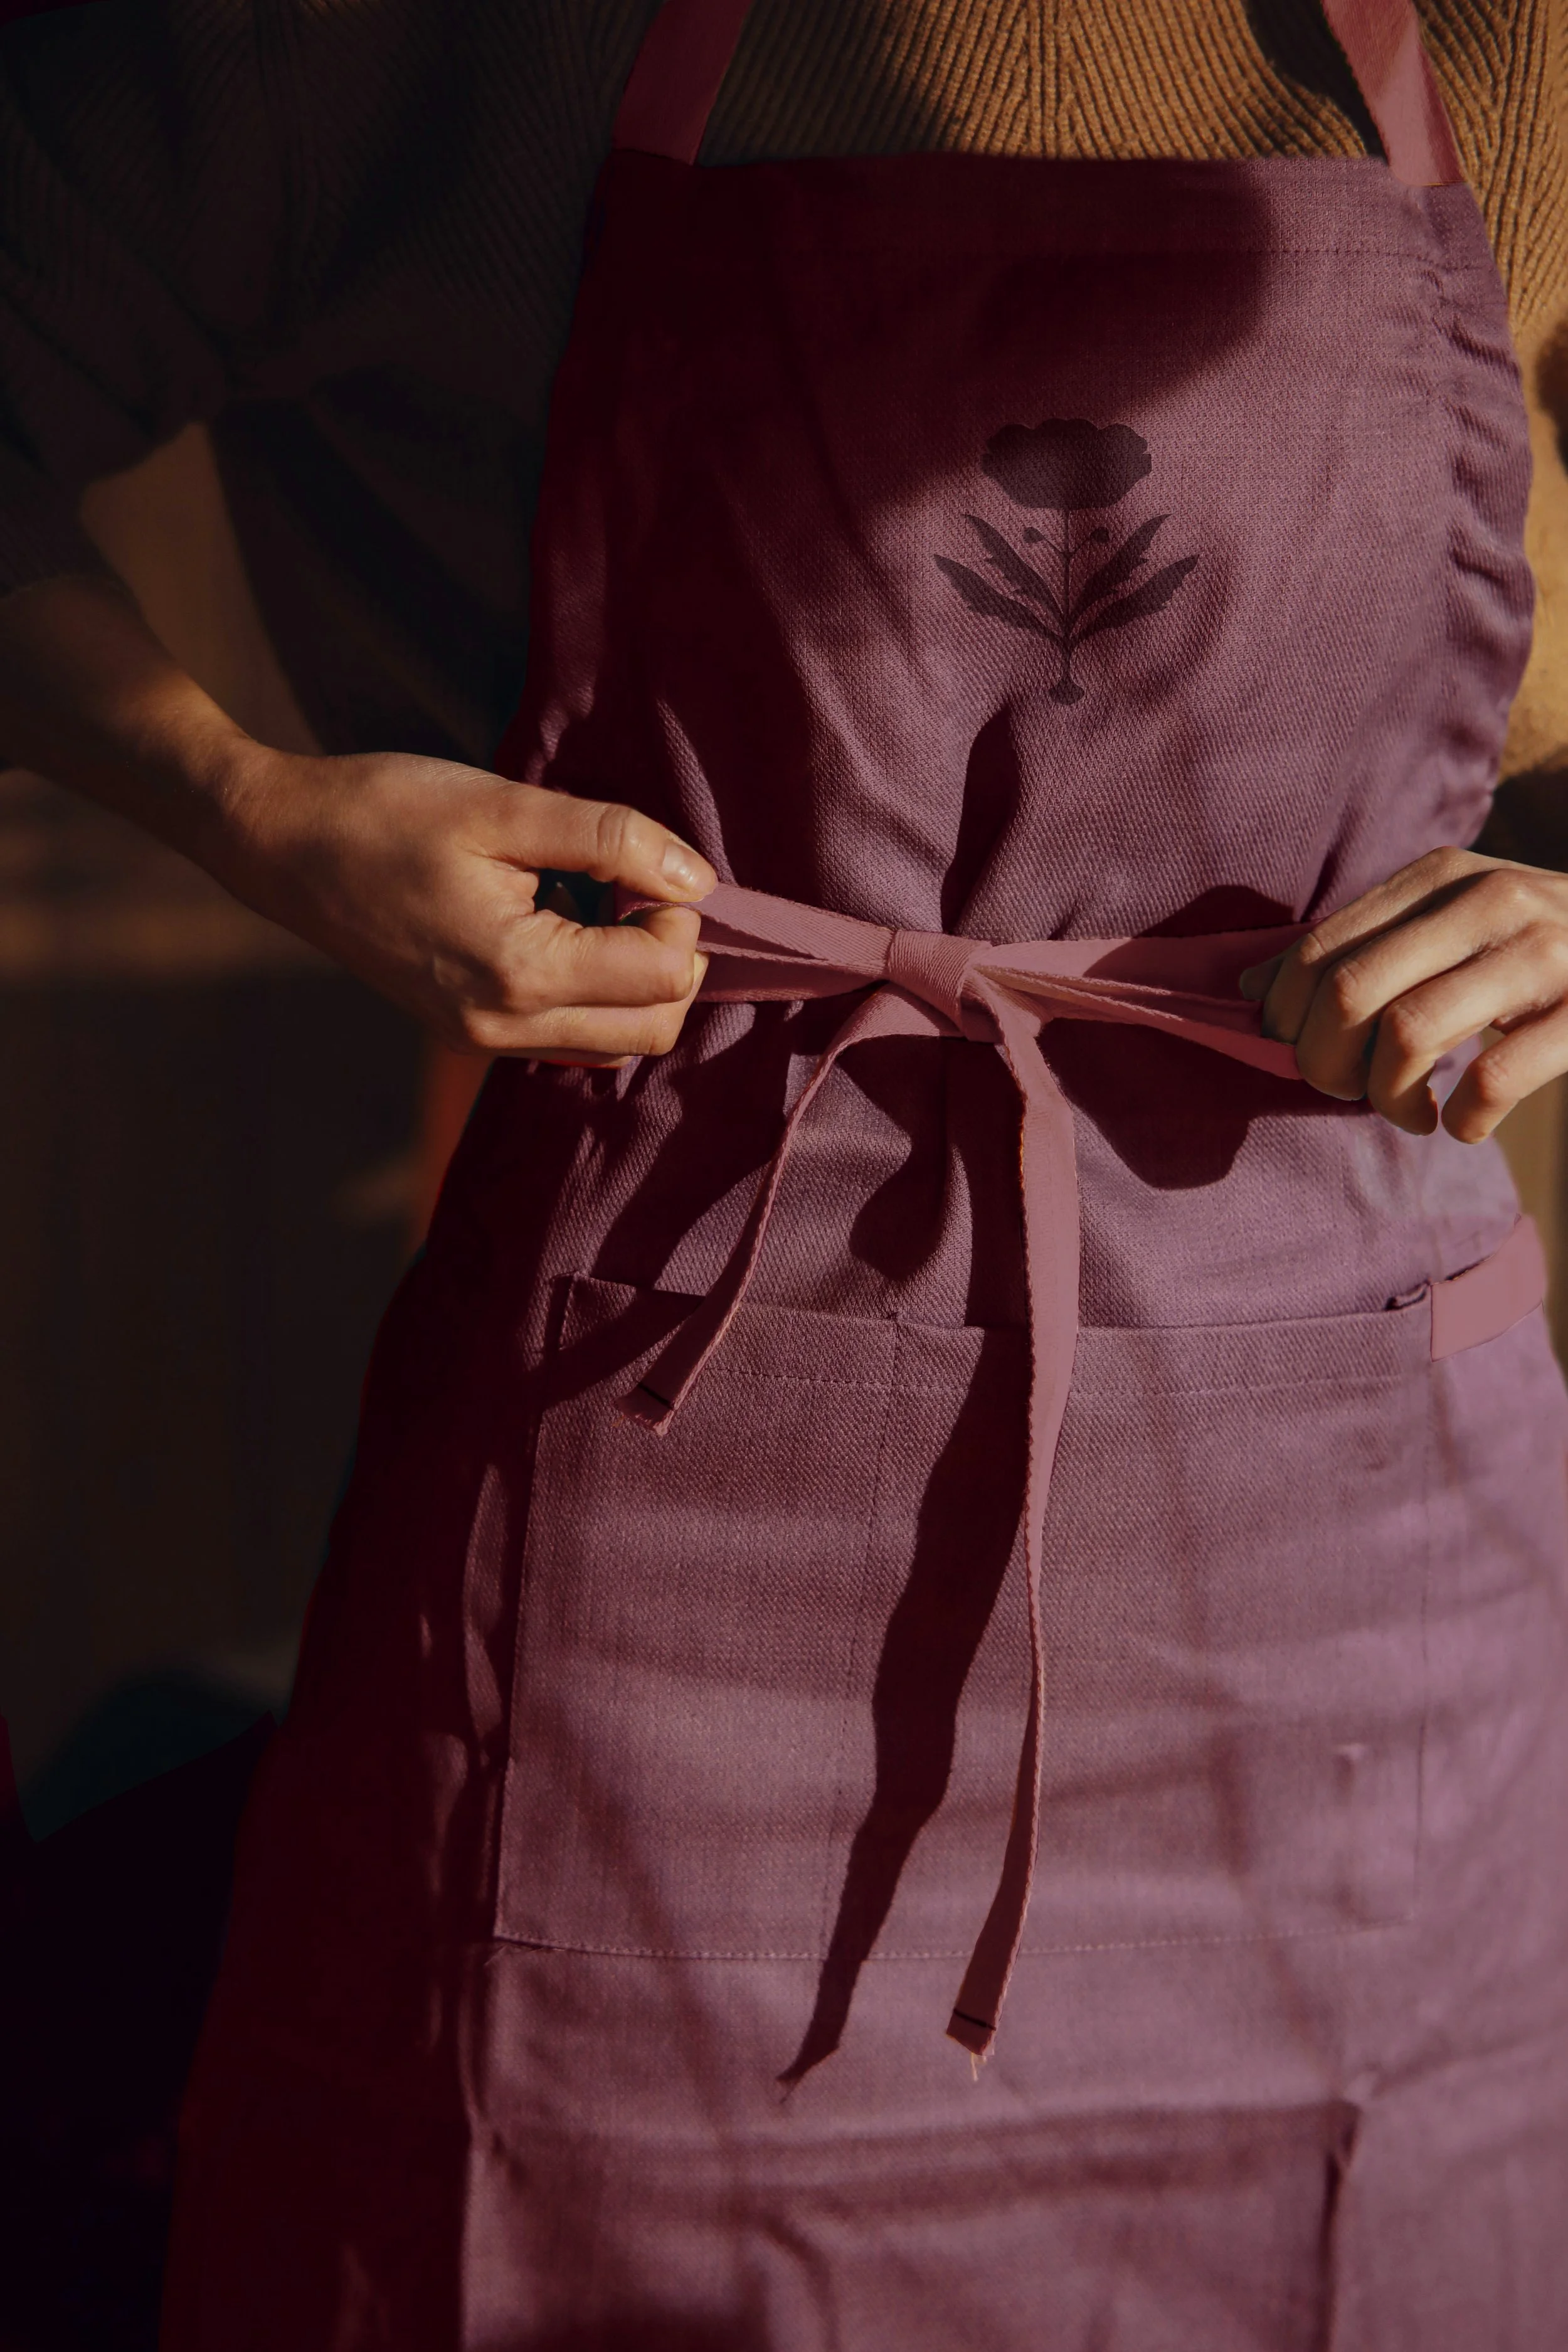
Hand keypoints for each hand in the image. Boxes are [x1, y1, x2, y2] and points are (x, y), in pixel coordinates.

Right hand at [209, 747, 714, 1063]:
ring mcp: (482, 1040)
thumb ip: (609, 842)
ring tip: (593, 903)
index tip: (643, 863)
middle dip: (672, 959)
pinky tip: (561, 927)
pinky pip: (568, 1037)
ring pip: (615, 1041)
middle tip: (635, 887)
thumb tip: (696, 880)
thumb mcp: (503, 807)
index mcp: (518, 974)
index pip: (664, 977)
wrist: (281, 846)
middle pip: (653, 1029)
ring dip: (634, 980)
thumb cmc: (384, 813)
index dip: (679, 915)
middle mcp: (503, 1029)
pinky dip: (592, 992)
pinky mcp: (468, 1032)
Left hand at [1239, 846, 1567, 1141]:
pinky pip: (1492, 1078)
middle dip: (1325, 1063)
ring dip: (1389, 1097)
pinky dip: (1463, 1119)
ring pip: (1407, 1034)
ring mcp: (1541, 953)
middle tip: (1348, 1092)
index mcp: (1440, 879)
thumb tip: (1251, 993)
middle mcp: (1487, 901)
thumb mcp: (1455, 925)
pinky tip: (1465, 1124)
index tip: (1303, 1054)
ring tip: (1411, 1114)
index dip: (1287, 1018)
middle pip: (1348, 993)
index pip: (1318, 951)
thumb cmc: (1539, 950)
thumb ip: (1362, 949)